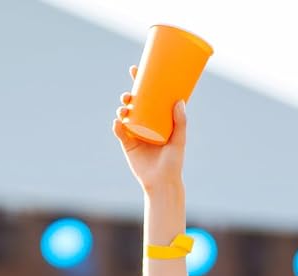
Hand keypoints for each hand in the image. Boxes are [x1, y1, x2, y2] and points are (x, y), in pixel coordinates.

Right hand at [112, 66, 187, 192]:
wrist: (162, 183)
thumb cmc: (174, 162)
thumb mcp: (179, 141)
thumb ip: (180, 122)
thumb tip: (179, 100)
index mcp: (157, 119)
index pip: (148, 96)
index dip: (141, 82)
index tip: (136, 70)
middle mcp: (145, 123)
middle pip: (134, 103)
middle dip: (128, 94)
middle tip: (130, 94)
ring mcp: (135, 133)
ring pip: (125, 114)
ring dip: (122, 108)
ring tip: (125, 108)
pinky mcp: (127, 145)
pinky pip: (119, 132)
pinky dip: (116, 126)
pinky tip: (117, 122)